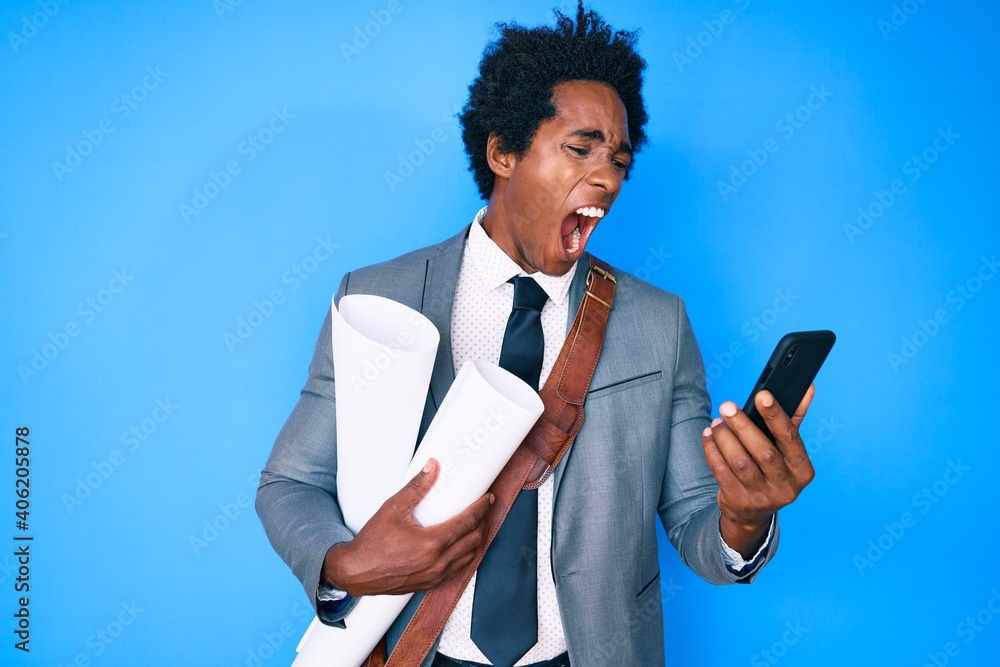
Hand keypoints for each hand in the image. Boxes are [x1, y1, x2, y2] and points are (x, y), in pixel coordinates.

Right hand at [322, 458, 493, 596]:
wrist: (356, 572)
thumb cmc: (372, 543)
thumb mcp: (393, 509)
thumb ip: (416, 487)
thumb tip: (432, 466)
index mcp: (433, 543)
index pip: (468, 522)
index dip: (481, 508)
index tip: (488, 498)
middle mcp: (438, 562)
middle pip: (474, 540)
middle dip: (483, 522)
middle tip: (484, 509)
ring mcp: (435, 576)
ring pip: (468, 557)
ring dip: (476, 540)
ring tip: (477, 525)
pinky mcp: (430, 583)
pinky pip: (457, 569)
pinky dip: (465, 556)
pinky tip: (462, 546)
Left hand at [701, 385, 816, 557]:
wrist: (753, 512)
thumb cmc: (771, 470)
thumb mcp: (786, 450)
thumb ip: (794, 418)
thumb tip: (807, 387)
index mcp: (802, 469)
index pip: (790, 438)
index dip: (776, 415)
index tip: (762, 395)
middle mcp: (786, 486)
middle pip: (763, 451)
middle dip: (742, 426)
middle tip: (727, 406)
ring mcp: (762, 497)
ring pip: (740, 462)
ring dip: (724, 438)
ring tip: (716, 423)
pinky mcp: (738, 501)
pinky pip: (721, 471)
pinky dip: (712, 450)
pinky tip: (708, 436)